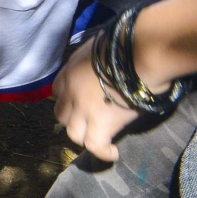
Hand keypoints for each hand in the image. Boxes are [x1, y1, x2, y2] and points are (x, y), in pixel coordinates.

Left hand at [53, 38, 137, 160]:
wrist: (139, 53)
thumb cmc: (125, 44)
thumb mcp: (97, 46)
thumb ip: (93, 59)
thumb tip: (102, 61)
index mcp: (70, 71)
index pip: (57, 91)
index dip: (67, 99)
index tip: (80, 103)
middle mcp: (71, 92)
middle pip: (61, 114)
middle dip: (72, 119)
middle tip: (89, 122)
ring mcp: (83, 110)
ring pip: (72, 133)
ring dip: (84, 137)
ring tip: (99, 138)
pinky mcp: (101, 124)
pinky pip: (94, 146)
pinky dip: (102, 152)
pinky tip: (112, 153)